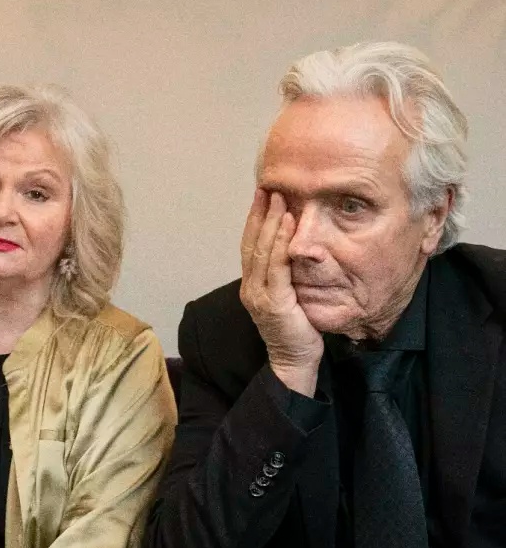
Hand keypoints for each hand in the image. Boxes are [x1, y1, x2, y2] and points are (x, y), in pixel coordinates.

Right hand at [240, 189, 322, 396]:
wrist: (294, 360)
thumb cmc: (297, 330)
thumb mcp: (289, 296)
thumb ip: (287, 274)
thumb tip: (298, 249)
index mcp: (252, 285)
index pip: (250, 245)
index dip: (254, 219)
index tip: (262, 194)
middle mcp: (250, 287)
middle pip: (251, 243)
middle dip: (258, 213)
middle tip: (267, 187)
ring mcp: (258, 295)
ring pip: (261, 251)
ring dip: (269, 221)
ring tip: (278, 197)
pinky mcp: (273, 302)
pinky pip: (277, 266)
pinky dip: (280, 241)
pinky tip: (288, 222)